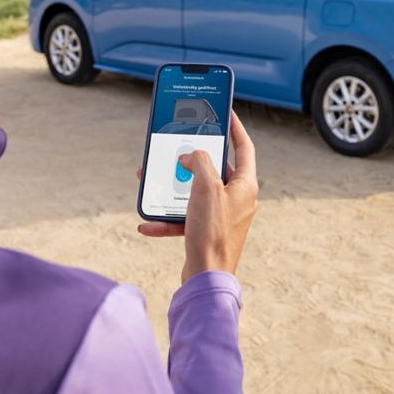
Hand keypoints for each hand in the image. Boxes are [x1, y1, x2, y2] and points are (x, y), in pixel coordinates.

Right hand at [136, 110, 258, 283]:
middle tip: (177, 147)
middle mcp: (237, 199)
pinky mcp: (207, 232)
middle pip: (215, 168)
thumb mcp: (205, 187)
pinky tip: (148, 222)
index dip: (234, 127)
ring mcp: (222, 216)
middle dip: (192, 159)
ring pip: (195, 192)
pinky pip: (185, 217)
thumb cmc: (212, 233)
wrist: (206, 281)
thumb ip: (199, 162)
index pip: (243, 146)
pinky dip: (167, 218)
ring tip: (153, 181)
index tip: (225, 113)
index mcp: (245, 185)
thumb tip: (190, 157)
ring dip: (173, 187)